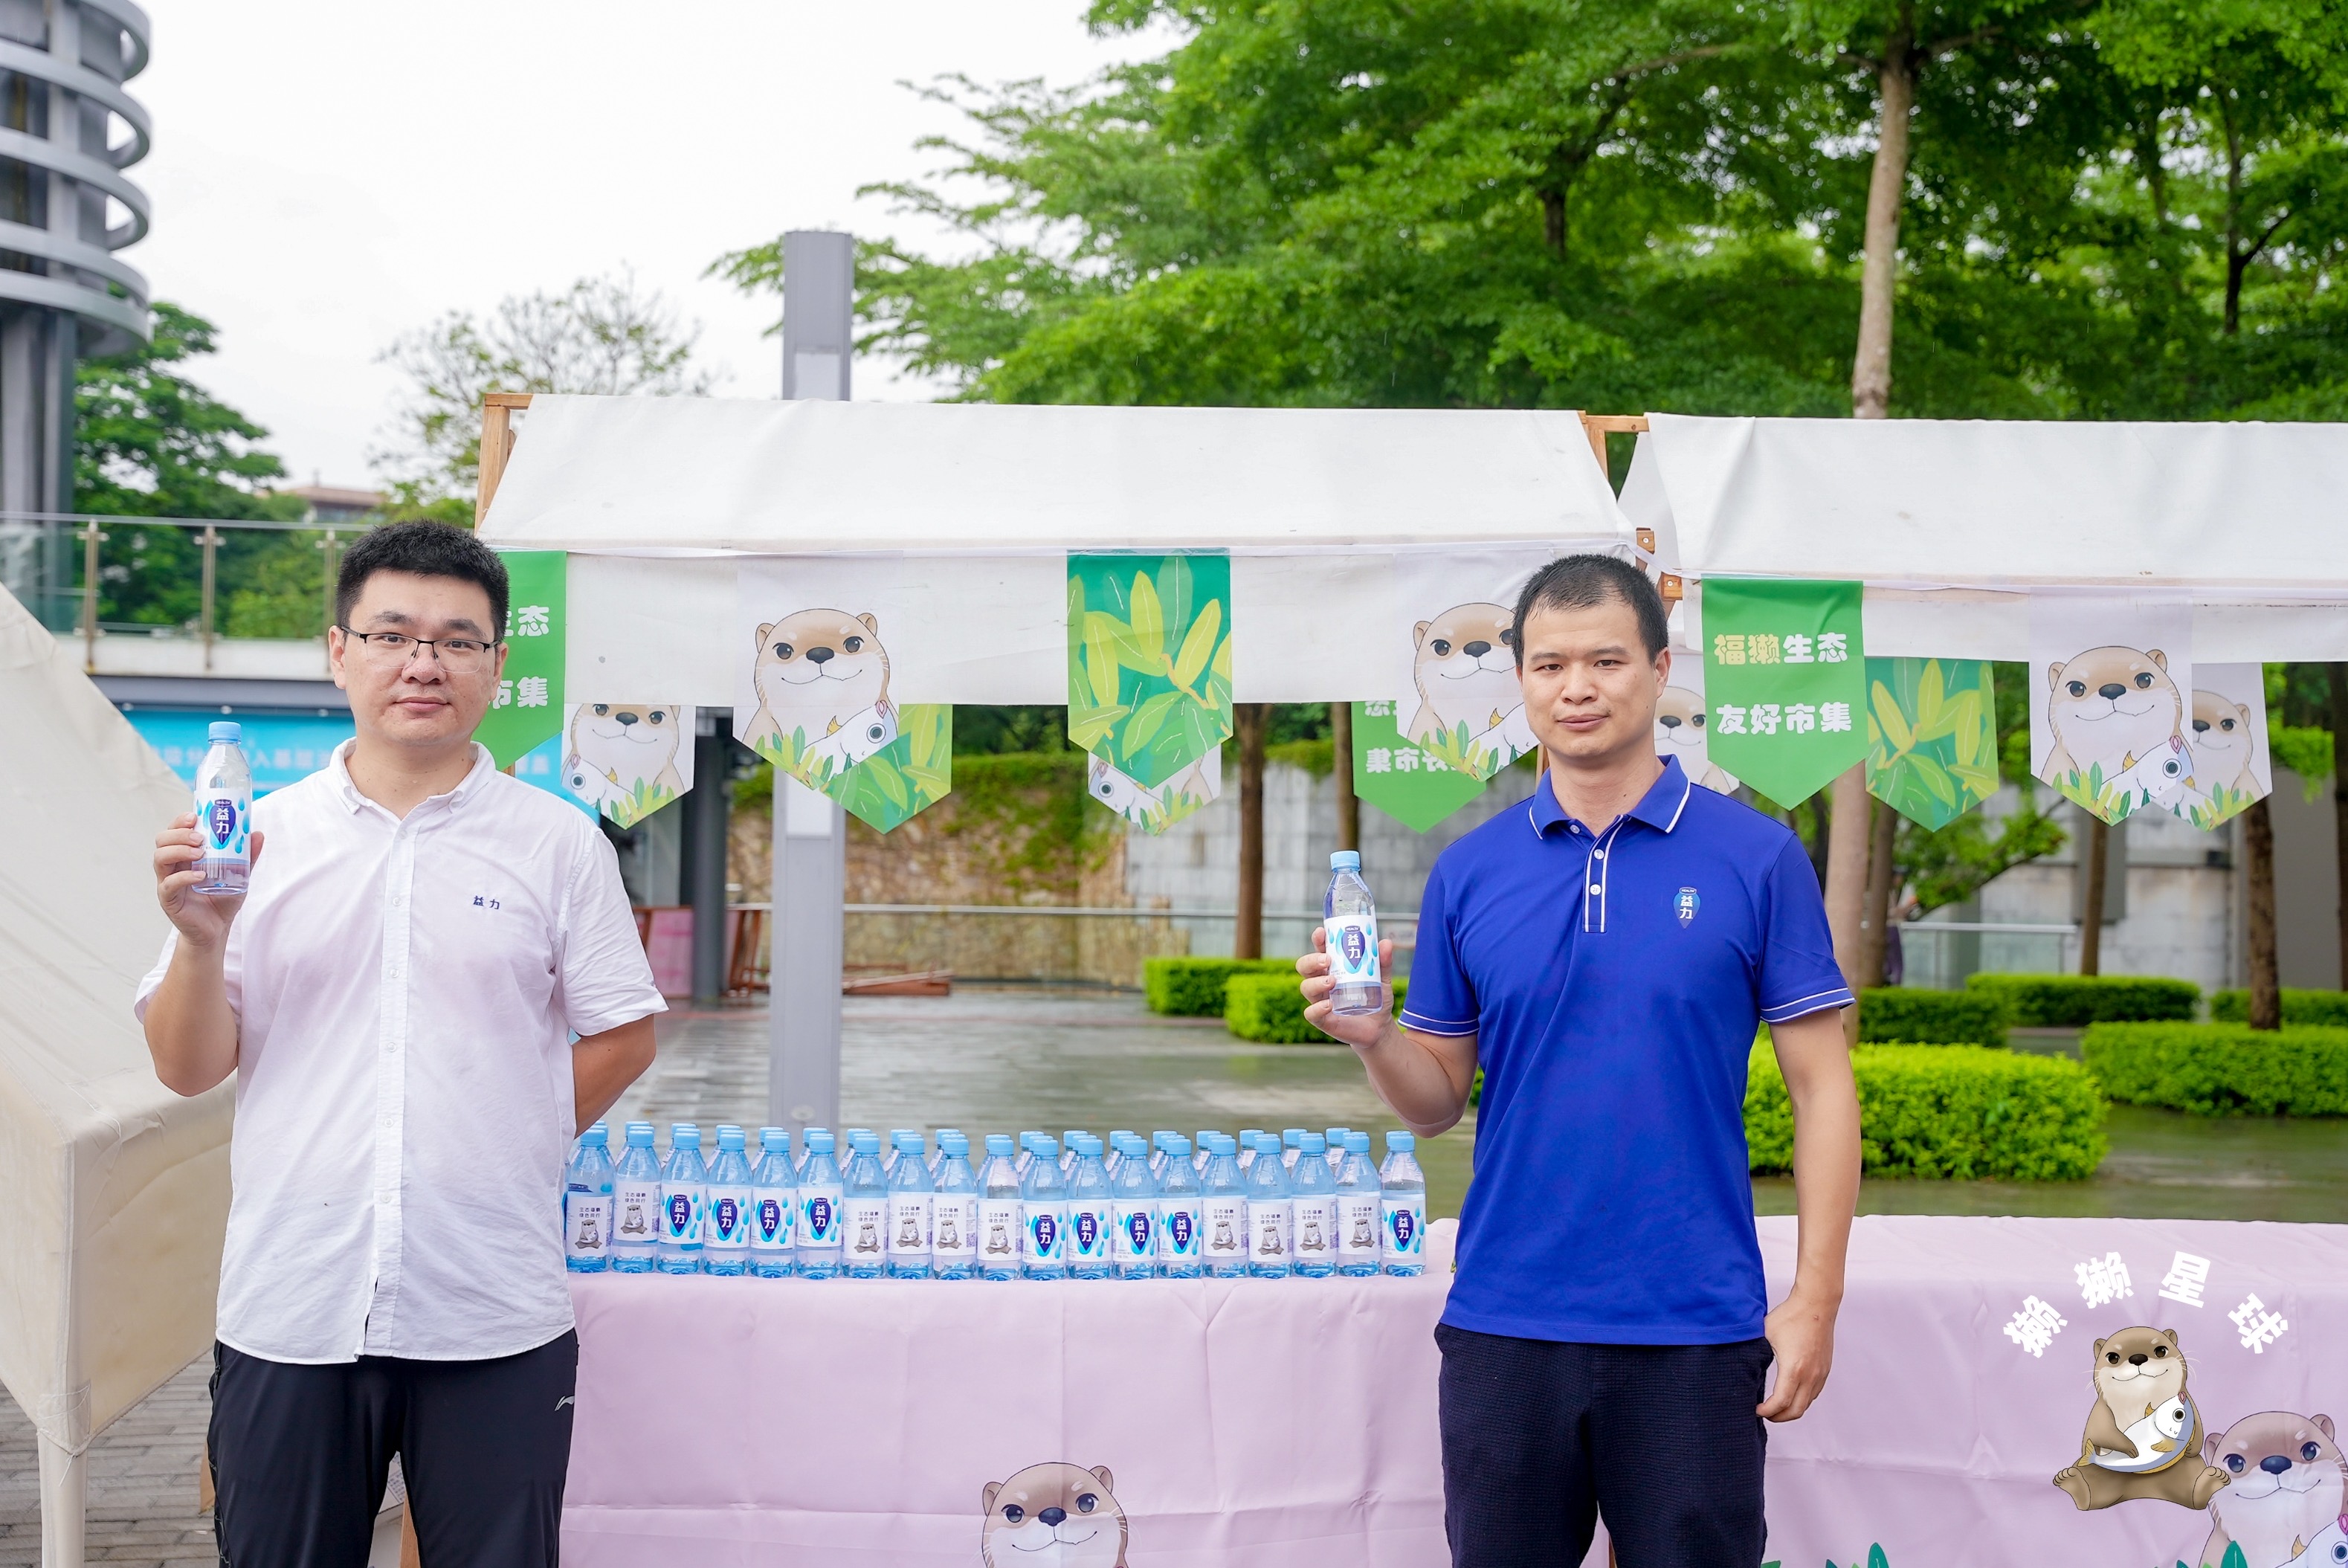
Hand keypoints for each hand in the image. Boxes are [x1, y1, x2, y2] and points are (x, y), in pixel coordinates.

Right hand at [153, 813, 264, 950]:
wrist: (217, 928)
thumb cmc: (223, 898)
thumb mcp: (239, 874)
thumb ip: (247, 856)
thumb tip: (257, 833)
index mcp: (185, 855)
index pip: (174, 831)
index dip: (180, 821)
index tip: (194, 816)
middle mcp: (172, 865)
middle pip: (162, 841)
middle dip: (179, 834)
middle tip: (200, 838)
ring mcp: (167, 881)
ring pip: (160, 858)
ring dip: (179, 851)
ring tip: (200, 853)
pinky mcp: (168, 899)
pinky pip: (168, 884)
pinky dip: (183, 877)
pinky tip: (200, 876)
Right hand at [1298, 928, 1398, 1051]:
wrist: (1380, 1028)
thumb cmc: (1376, 999)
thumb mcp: (1383, 979)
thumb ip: (1383, 962)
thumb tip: (1386, 942)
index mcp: (1333, 968)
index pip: (1319, 950)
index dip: (1318, 940)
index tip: (1322, 933)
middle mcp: (1322, 982)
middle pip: (1305, 966)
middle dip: (1311, 960)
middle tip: (1327, 960)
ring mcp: (1320, 1000)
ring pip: (1305, 987)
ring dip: (1315, 982)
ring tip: (1332, 981)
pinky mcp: (1323, 1019)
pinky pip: (1310, 1013)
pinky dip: (1317, 1008)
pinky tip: (1329, 1005)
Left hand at [1758, 1287, 1837, 1420]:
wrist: (1817, 1304)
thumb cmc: (1791, 1316)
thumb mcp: (1765, 1335)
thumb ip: (1756, 1353)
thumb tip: (1743, 1365)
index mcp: (1793, 1369)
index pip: (1780, 1403)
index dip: (1766, 1411)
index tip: (1756, 1409)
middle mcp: (1810, 1376)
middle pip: (1796, 1411)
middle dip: (1778, 1417)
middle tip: (1764, 1413)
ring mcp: (1820, 1374)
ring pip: (1806, 1404)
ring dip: (1791, 1409)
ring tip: (1775, 1406)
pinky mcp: (1825, 1369)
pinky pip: (1814, 1393)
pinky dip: (1801, 1400)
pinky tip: (1790, 1394)